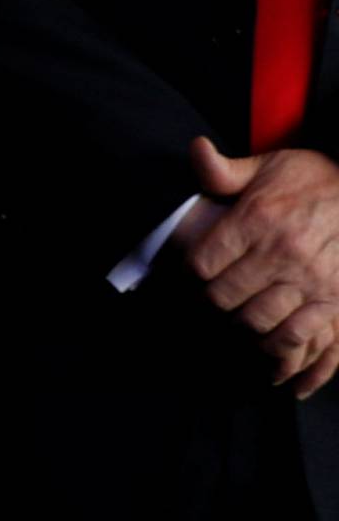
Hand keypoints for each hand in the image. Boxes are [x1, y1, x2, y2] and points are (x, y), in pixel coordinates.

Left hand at [187, 137, 338, 397]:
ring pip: (260, 324)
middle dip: (216, 301)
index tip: (198, 271)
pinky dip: (286, 360)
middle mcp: (282, 254)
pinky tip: (276, 370)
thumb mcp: (268, 165)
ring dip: (245, 328)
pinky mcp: (334, 304)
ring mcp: (311, 283)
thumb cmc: (315, 180)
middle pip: (227, 298)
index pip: (204, 263)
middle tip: (218, 297)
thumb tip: (196, 149)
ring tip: (242, 320)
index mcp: (258, 219)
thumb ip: (225, 169)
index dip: (194, 271)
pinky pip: (304, 342)